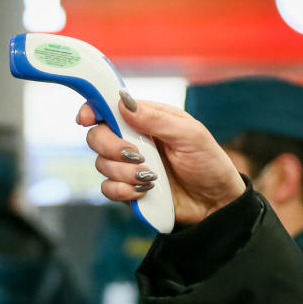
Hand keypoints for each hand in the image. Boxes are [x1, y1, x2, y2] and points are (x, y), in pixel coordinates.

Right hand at [76, 93, 245, 225]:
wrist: (216, 201)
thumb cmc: (208, 162)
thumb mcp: (190, 134)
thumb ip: (156, 119)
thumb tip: (124, 102)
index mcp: (146, 119)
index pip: (109, 108)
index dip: (92, 110)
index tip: (86, 119)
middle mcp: (133, 140)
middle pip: (97, 137)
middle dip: (111, 147)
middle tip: (137, 156)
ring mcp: (128, 165)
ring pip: (101, 165)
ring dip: (124, 172)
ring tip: (152, 177)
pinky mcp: (128, 189)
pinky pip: (108, 189)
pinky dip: (124, 191)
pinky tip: (145, 191)